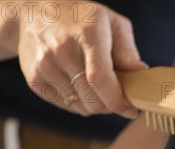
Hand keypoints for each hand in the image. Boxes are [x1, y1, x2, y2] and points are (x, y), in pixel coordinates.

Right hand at [13, 1, 146, 117]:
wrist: (34, 12)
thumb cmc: (81, 18)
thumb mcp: (112, 22)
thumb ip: (127, 50)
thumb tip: (140, 73)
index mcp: (87, 35)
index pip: (101, 80)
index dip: (118, 101)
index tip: (131, 110)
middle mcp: (63, 51)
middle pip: (92, 100)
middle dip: (110, 106)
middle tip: (116, 97)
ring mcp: (44, 66)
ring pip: (80, 107)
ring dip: (94, 105)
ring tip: (98, 88)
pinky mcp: (34, 79)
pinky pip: (65, 105)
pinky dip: (77, 103)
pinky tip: (80, 85)